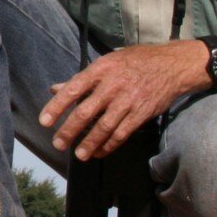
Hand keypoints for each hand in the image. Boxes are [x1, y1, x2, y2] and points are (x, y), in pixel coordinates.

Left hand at [38, 41, 208, 160]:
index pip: (72, 89)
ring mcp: (128, 101)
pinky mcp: (141, 114)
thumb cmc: (135, 61)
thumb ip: (81, 79)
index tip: (44, 122)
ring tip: (78, 154)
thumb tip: (55, 89)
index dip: (56, 107)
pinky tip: (99, 152)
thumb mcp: (107, 62)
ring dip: (89, 143)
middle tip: (58, 144)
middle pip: (85, 112)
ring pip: (104, 127)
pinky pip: (121, 134)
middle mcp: (112, 85)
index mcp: (100, 70)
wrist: (171, 65)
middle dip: (69, 130)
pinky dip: (109, 145)